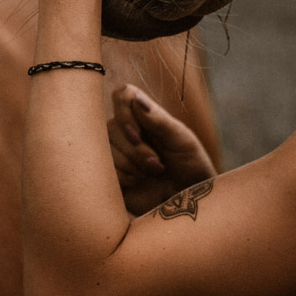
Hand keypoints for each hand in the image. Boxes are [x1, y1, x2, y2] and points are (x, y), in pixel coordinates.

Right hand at [106, 83, 217, 215]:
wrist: (191, 200)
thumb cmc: (191, 166)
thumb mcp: (182, 140)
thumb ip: (159, 120)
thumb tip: (136, 99)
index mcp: (144, 116)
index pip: (122, 96)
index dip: (125, 113)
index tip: (138, 134)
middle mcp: (126, 131)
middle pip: (111, 126)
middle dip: (135, 149)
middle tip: (157, 164)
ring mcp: (117, 153)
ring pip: (105, 149)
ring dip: (131, 164)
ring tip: (152, 173)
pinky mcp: (112, 175)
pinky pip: (104, 170)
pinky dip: (124, 177)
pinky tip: (138, 182)